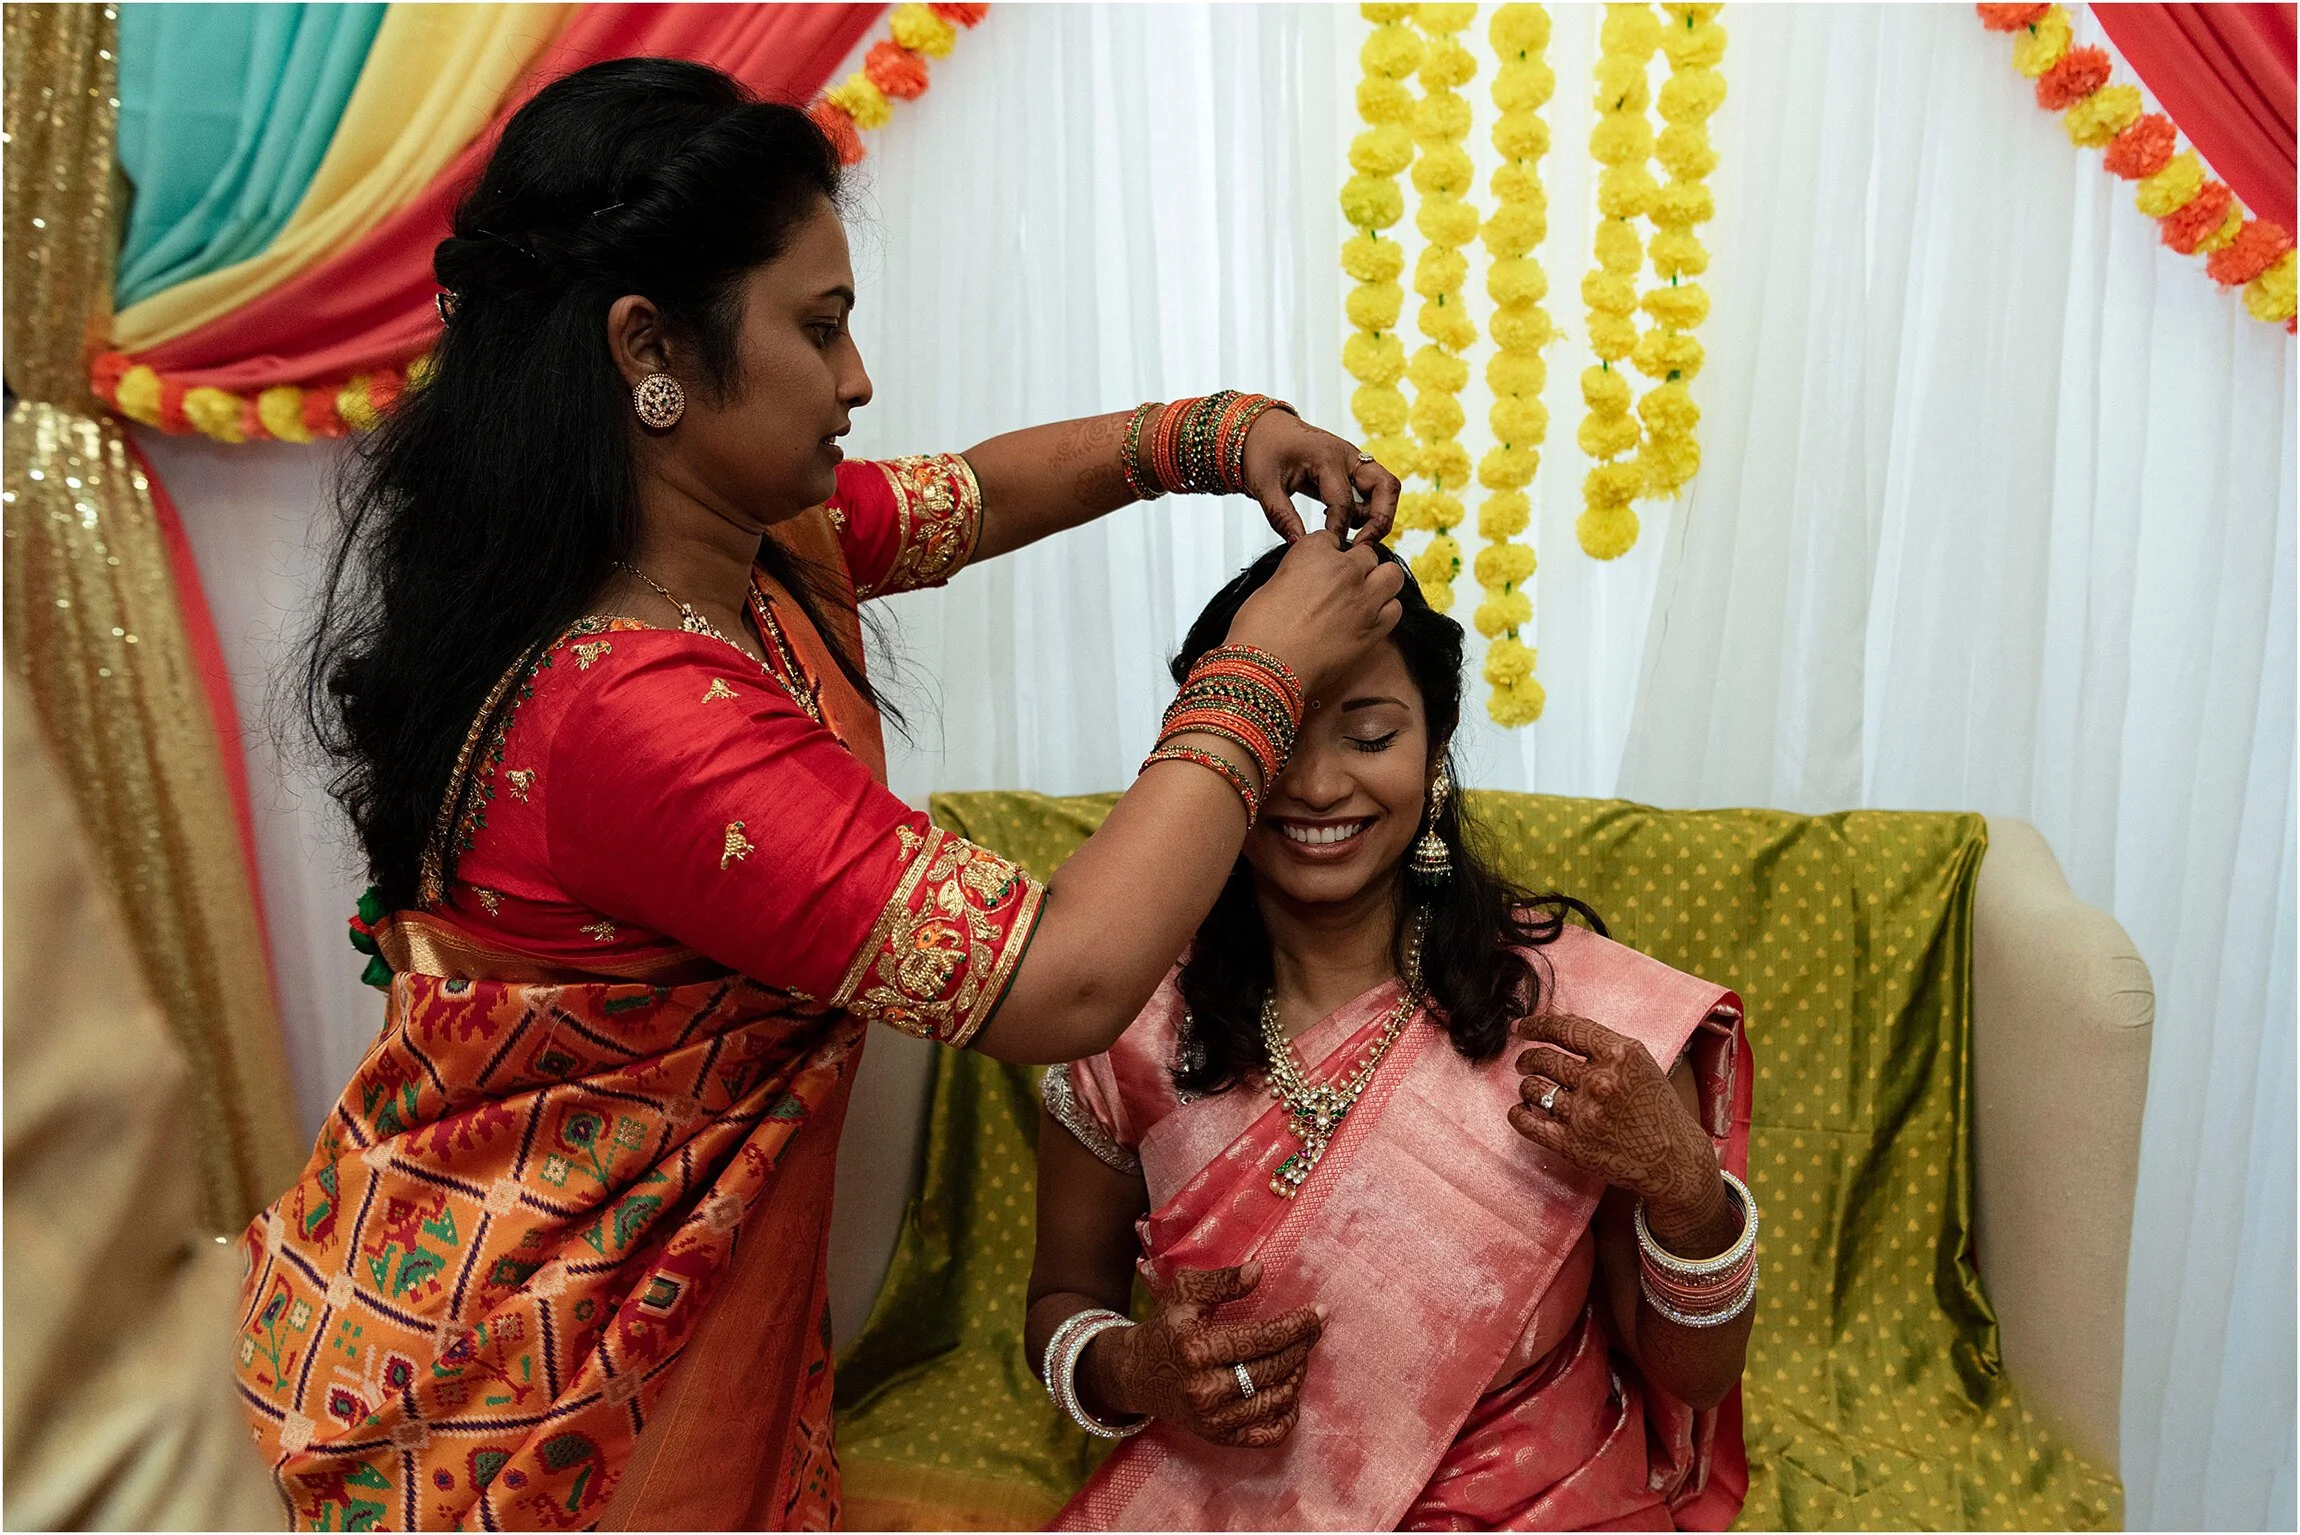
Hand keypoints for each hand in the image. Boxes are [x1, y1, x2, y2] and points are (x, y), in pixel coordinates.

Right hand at [1082, 1262, 1322, 1448]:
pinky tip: (1290, 1391)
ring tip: (1300, 1354)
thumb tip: (1260, 1269)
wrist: (1136, 1374)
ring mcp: (1212, 1419)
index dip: (1296, 1326)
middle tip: (1314, 1329)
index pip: (1261, 1339)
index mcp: (1196, 1349)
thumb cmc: (1166, 1327)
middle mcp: (1204, 1390)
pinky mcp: (1218, 1438)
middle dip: (1301, 1346)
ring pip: (1275, 1400)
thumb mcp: (1186, 1294)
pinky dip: (1288, 1415)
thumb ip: (1223, 1281)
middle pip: (1272, 1369)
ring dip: (1297, 1375)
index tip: (1320, 1312)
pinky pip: (1268, 1435)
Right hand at [1223, 532, 1404, 697]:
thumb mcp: (1271, 586)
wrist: (1267, 667)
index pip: (1332, 539)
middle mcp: (1343, 570)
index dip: (1329, 555)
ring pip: (1391, 576)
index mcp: (1313, 551)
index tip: (1324, 569)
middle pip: (1367, 555)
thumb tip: (1306, 582)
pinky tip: (1370, 618)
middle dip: (1359, 567)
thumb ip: (1297, 576)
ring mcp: (1363, 598)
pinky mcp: (1374, 627)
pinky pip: (1395, 609)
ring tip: (1365, 597)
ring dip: (1380, 583)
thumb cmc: (1260, 631)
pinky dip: (1386, 611)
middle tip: (1346, 584)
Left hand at [1239, 410, 1400, 545]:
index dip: (1338, 530)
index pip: (1344, 503)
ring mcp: (1354, 459)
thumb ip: (1282, 517)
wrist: (1262, 429)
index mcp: (1326, 457)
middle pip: (1386, 487)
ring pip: (1386, 487)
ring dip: (1377, 514)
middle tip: (1364, 545)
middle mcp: (1347, 455)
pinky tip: (1344, 521)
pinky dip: (1368, 508)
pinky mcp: (1352, 467)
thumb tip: (1299, 545)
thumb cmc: (1263, 451)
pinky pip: (1375, 488)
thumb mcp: (1265, 486)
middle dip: (1381, 520)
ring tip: (1353, 534)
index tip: (1330, 548)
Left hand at [1507, 1014, 1734, 1254]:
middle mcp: (1600, 1081)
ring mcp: (1585, 1114)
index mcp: (1619, 1054)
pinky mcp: (1572, 1145)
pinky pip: (1526, 1122)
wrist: (1673, 1160)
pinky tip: (1522, 1110)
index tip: (1519, 1027)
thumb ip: (1597, 1040)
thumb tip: (1553, 1017)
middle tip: (1526, 1063)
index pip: (1563, 1029)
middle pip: (1543, 1058)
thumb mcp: (1637, 1061)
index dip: (1534, 1025)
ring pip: (1532, 1088)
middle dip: (1527, 1058)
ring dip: (1527, 1086)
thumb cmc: (1655, 1107)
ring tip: (1534, 1088)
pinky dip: (1518, 1114)